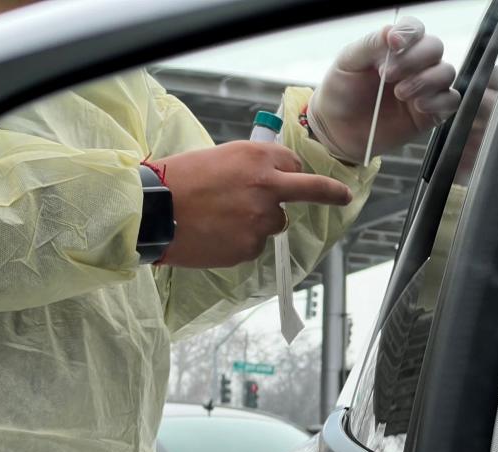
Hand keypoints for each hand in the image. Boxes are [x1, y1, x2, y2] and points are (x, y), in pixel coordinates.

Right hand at [156, 141, 352, 267]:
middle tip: (343, 197)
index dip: (289, 172)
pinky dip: (240, 242)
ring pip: (275, 223)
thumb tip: (267, 178)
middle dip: (330, 193)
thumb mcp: (218, 157)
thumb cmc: (178, 179)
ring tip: (222, 219)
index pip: (294, 164)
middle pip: (306, 191)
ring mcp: (260, 220)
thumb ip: (249, 167)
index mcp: (257, 158)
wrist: (153, 212)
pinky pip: (254, 245)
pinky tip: (216, 235)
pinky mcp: (249, 247)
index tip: (303, 178)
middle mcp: (266, 186)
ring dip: (259, 222)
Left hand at [308, 18, 460, 162]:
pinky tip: (418, 106)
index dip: (409, 33)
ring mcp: (425, 88)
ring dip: (426, 80)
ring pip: (446, 72)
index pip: (415, 29)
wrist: (337, 130)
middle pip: (434, 47)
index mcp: (395, 47)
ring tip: (400, 93)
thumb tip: (393, 32)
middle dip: (414, 59)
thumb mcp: (347, 62)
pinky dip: (439, 101)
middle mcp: (414, 64)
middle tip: (387, 76)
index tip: (393, 44)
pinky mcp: (430, 113)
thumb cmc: (341, 92)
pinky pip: (451, 101)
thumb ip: (370, 45)